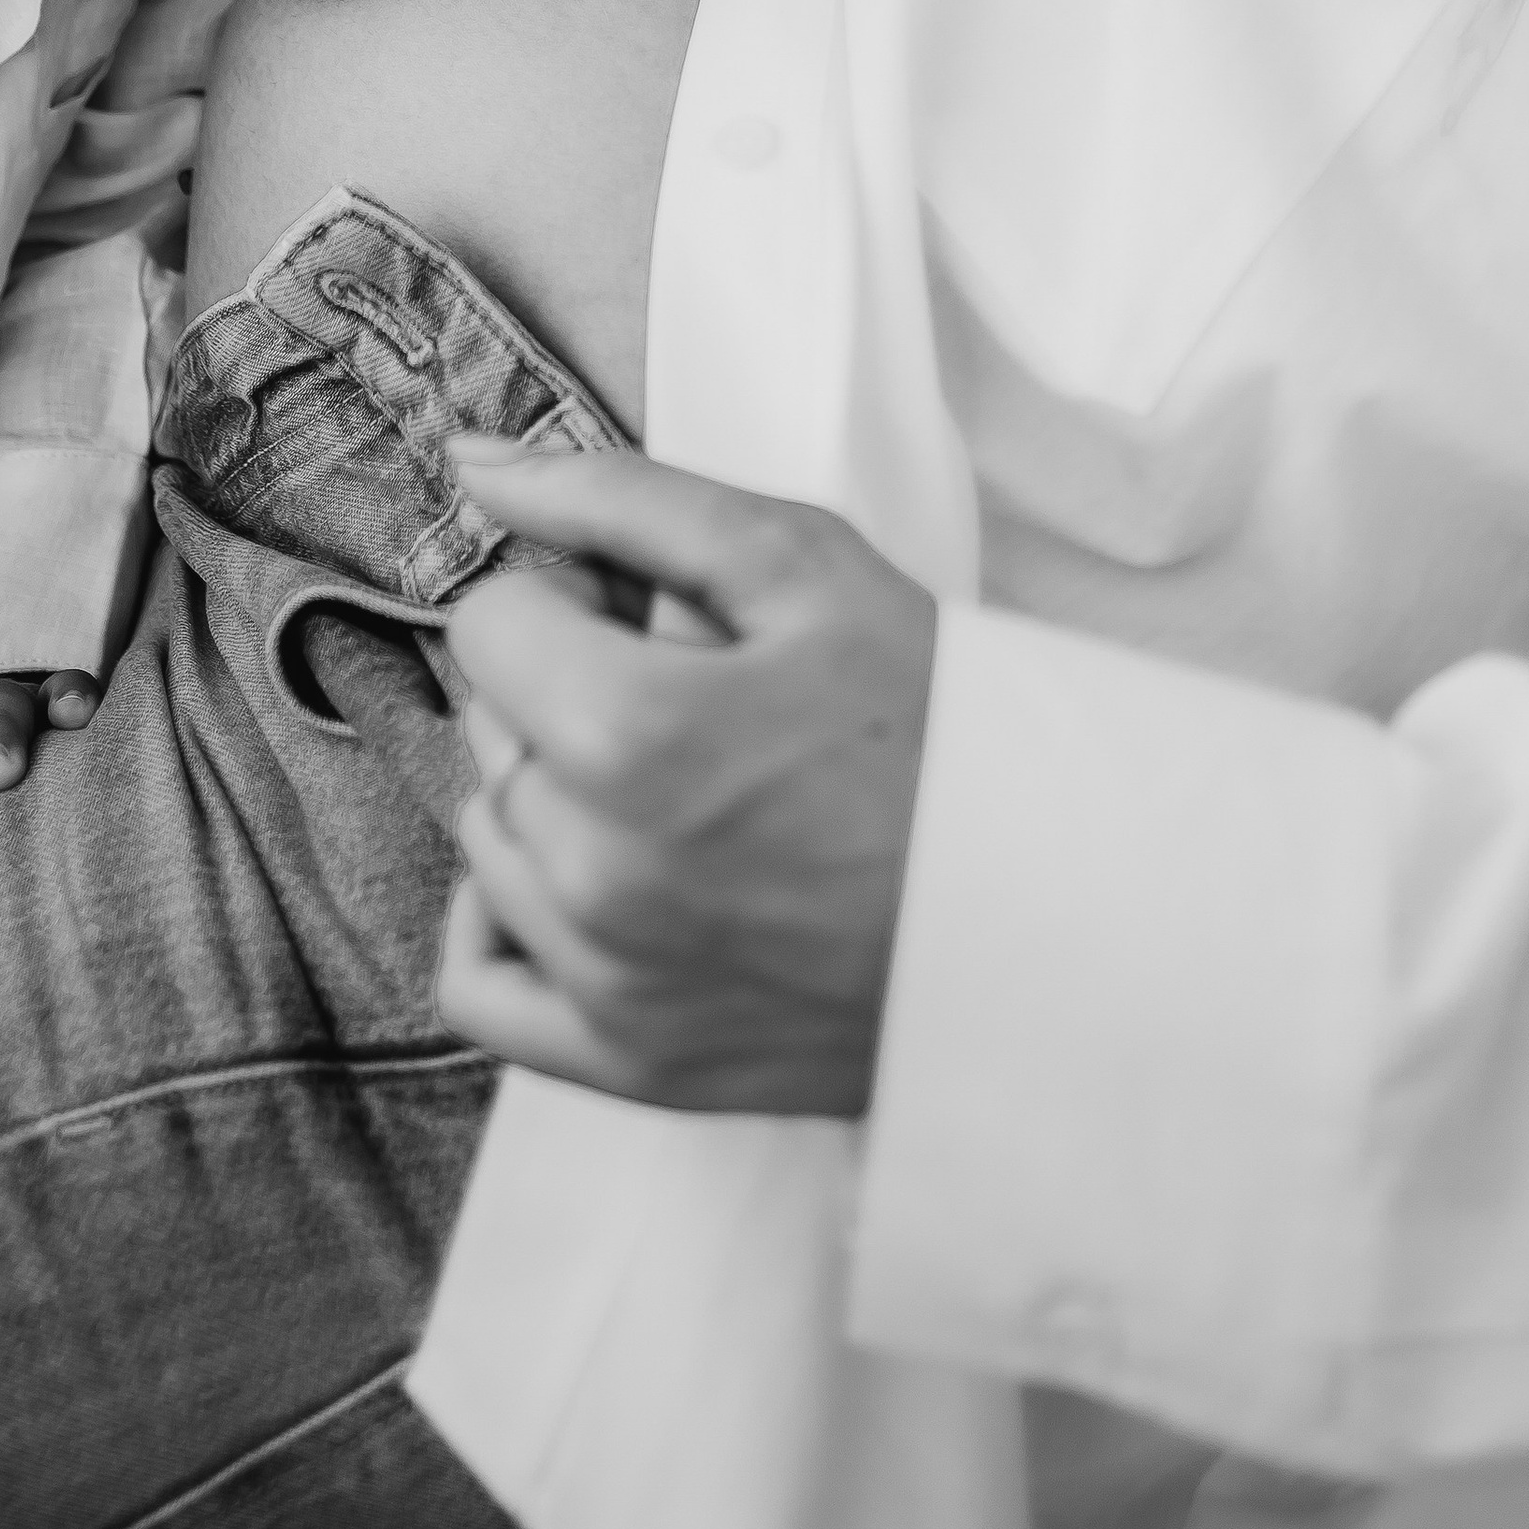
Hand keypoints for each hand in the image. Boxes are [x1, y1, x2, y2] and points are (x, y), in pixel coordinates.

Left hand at [436, 444, 936, 1116]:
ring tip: (678, 786)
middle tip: (690, 697)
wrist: (1057, 905)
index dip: (572, 598)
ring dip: (550, 797)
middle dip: (561, 690)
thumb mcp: (798, 564)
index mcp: (629, 733)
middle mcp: (597, 871)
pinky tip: (585, 877)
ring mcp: (610, 983)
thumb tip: (471, 463)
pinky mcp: (633, 1065)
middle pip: (489, 729)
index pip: (492, 621)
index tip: (657, 620)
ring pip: (487, 842)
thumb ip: (616, 499)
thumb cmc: (936, 722)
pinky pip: (481, 989)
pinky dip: (504, 924)